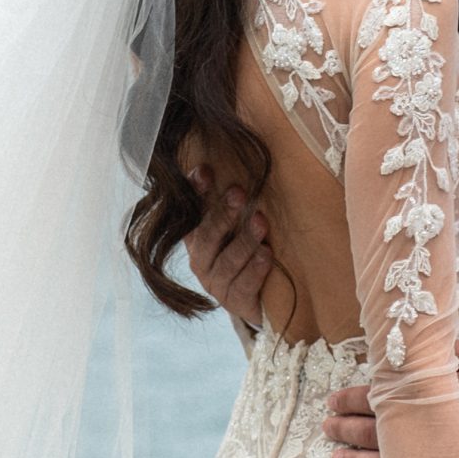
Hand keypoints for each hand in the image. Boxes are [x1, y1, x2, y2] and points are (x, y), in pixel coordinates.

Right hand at [182, 161, 270, 328]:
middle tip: (239, 192)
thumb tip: (243, 155)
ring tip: (261, 222)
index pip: (192, 212)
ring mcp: (216, 283)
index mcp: (197, 238)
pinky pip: (244, 286)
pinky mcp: (236, 302)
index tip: (206, 170)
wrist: (257, 300)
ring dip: (244, 240)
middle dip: (223, 213)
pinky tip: (266, 255)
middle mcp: (201, 260)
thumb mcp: (236, 226)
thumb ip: (234, 201)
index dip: (196, 191)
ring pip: (227, 262)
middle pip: (207, 236)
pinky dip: (255, 270)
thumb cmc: (246, 252)